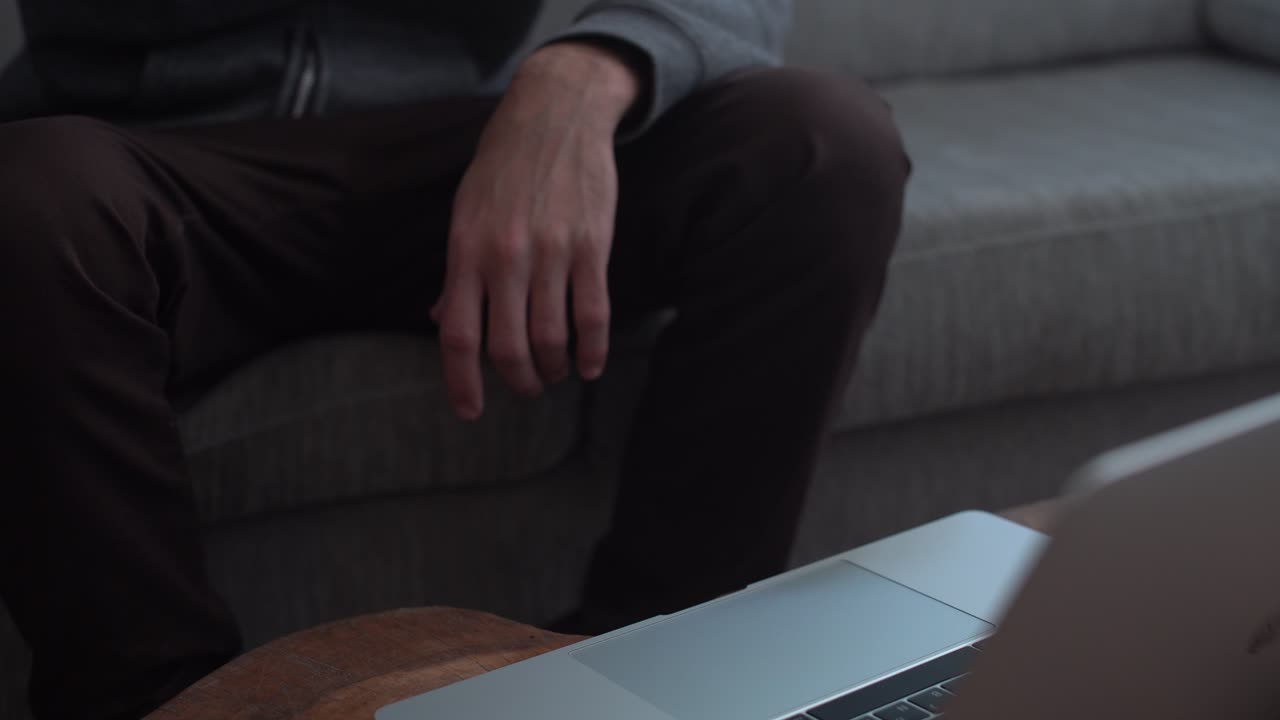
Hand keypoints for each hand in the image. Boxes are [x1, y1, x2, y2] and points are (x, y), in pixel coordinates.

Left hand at [433, 42, 640, 420]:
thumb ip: (456, 272)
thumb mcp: (464, 213)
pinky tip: (589, 366)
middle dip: (517, 382)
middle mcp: (505, 257)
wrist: (554, 114)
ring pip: (552, 338)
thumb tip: (443, 320)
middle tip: (524, 388)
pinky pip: (593, 315)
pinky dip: (592, 351)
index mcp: (465, 251)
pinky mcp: (592, 246)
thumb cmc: (502, 167)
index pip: (458, 336)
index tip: (469, 412)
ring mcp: (551, 253)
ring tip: (556, 373)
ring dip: (554, 369)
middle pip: (507, 348)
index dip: (461, 383)